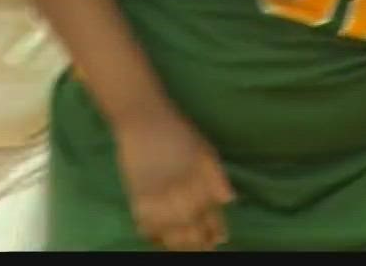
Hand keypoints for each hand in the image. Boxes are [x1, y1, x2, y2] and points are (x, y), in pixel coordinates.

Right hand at [113, 111, 234, 250]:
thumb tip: (229, 201)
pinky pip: (145, 225)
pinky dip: (154, 235)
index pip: (211, 217)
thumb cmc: (178, 132)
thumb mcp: (205, 150)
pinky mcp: (137, 197)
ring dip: (179, 243)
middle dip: (199, 241)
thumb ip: (216, 177)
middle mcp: (179, 194)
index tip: (219, 238)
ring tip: (185, 246)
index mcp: (199, 183)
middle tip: (205, 246)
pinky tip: (159, 238)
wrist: (143, 119)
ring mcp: (157, 198)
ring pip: (169, 233)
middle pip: (191, 231)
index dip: (215, 231)